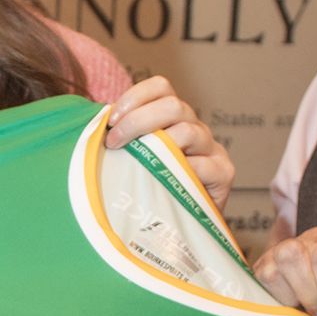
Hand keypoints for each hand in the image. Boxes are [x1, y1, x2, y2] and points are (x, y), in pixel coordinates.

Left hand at [104, 76, 234, 205]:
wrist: (180, 228)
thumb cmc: (151, 190)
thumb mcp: (134, 159)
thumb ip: (122, 140)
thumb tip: (93, 129)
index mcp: (174, 118)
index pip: (161, 87)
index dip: (134, 97)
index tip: (111, 121)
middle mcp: (196, 127)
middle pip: (173, 105)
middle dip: (138, 121)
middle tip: (114, 142)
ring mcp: (212, 149)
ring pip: (188, 131)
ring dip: (155, 146)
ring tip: (134, 164)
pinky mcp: (223, 172)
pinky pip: (201, 164)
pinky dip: (178, 170)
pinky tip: (160, 183)